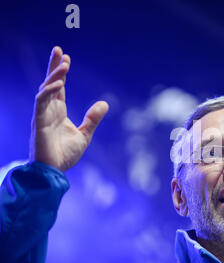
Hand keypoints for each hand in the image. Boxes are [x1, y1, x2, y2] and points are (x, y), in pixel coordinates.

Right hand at [29, 46, 108, 171]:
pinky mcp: (38, 122)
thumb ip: (93, 119)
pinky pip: (41, 102)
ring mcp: (42, 115)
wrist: (54, 172)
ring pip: (45, 89)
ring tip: (64, 64)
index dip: (60, 72)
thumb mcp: (85, 135)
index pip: (58, 87)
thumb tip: (105, 103)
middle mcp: (48, 110)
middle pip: (49, 82)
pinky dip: (48, 91)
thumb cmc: (66, 155)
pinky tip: (58, 83)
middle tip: (59, 50)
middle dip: (53, 66)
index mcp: (58, 111)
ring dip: (54, 75)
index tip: (66, 58)